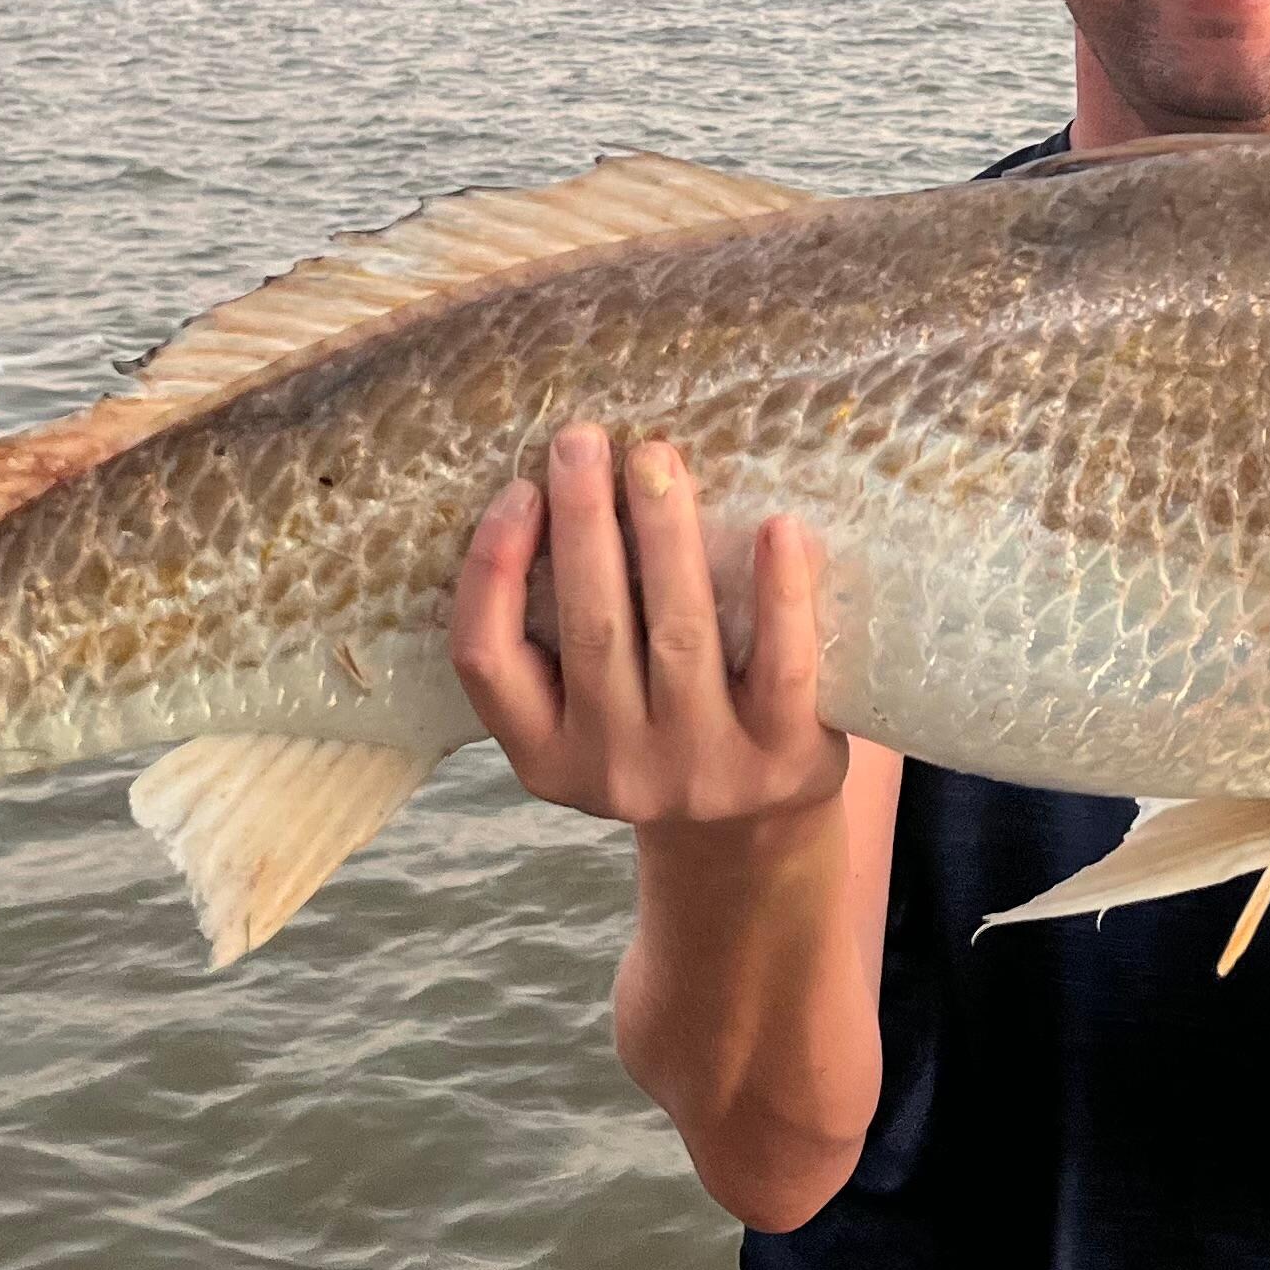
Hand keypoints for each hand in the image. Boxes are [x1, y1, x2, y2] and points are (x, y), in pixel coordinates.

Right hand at [449, 423, 840, 832]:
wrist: (755, 830)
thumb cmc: (658, 731)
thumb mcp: (584, 713)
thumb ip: (561, 633)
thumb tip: (561, 488)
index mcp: (544, 755)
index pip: (487, 660)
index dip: (491, 570)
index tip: (520, 490)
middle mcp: (613, 769)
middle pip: (589, 629)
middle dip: (583, 523)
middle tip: (582, 439)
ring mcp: (700, 769)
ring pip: (678, 632)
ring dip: (665, 533)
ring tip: (656, 458)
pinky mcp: (782, 757)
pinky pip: (781, 663)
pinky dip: (779, 591)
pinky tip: (778, 526)